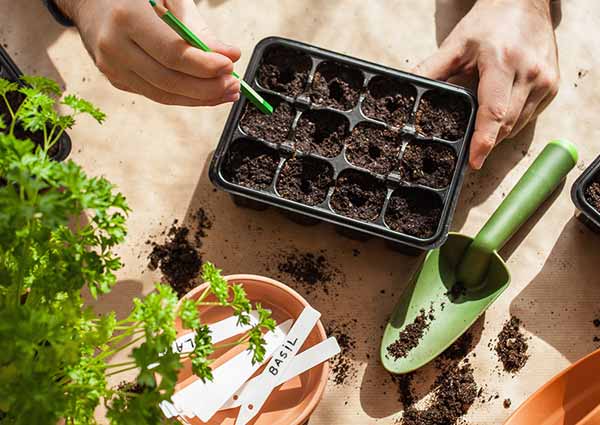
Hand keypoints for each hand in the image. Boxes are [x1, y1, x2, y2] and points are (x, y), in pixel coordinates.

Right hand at [55, 0, 240, 105]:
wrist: (93, 1)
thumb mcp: (169, 0)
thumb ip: (198, 29)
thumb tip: (229, 55)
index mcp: (128, 17)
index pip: (172, 53)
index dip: (204, 65)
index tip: (229, 65)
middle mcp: (115, 46)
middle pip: (169, 79)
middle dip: (207, 87)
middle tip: (233, 84)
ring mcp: (113, 67)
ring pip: (163, 94)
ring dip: (200, 98)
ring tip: (227, 92)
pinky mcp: (117, 80)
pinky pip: (157, 95)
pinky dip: (185, 98)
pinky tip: (207, 94)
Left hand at [414, 0, 558, 168]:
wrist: (525, 3)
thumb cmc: (489, 23)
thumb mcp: (454, 45)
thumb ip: (429, 70)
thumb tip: (406, 91)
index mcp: (502, 63)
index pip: (494, 111)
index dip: (483, 140)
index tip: (474, 161)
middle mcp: (529, 74)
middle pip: (506, 124)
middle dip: (486, 142)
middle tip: (468, 154)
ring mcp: (545, 81)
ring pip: (518, 124)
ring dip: (498, 134)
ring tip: (480, 135)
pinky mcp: (552, 86)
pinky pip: (528, 116)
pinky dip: (511, 122)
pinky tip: (497, 117)